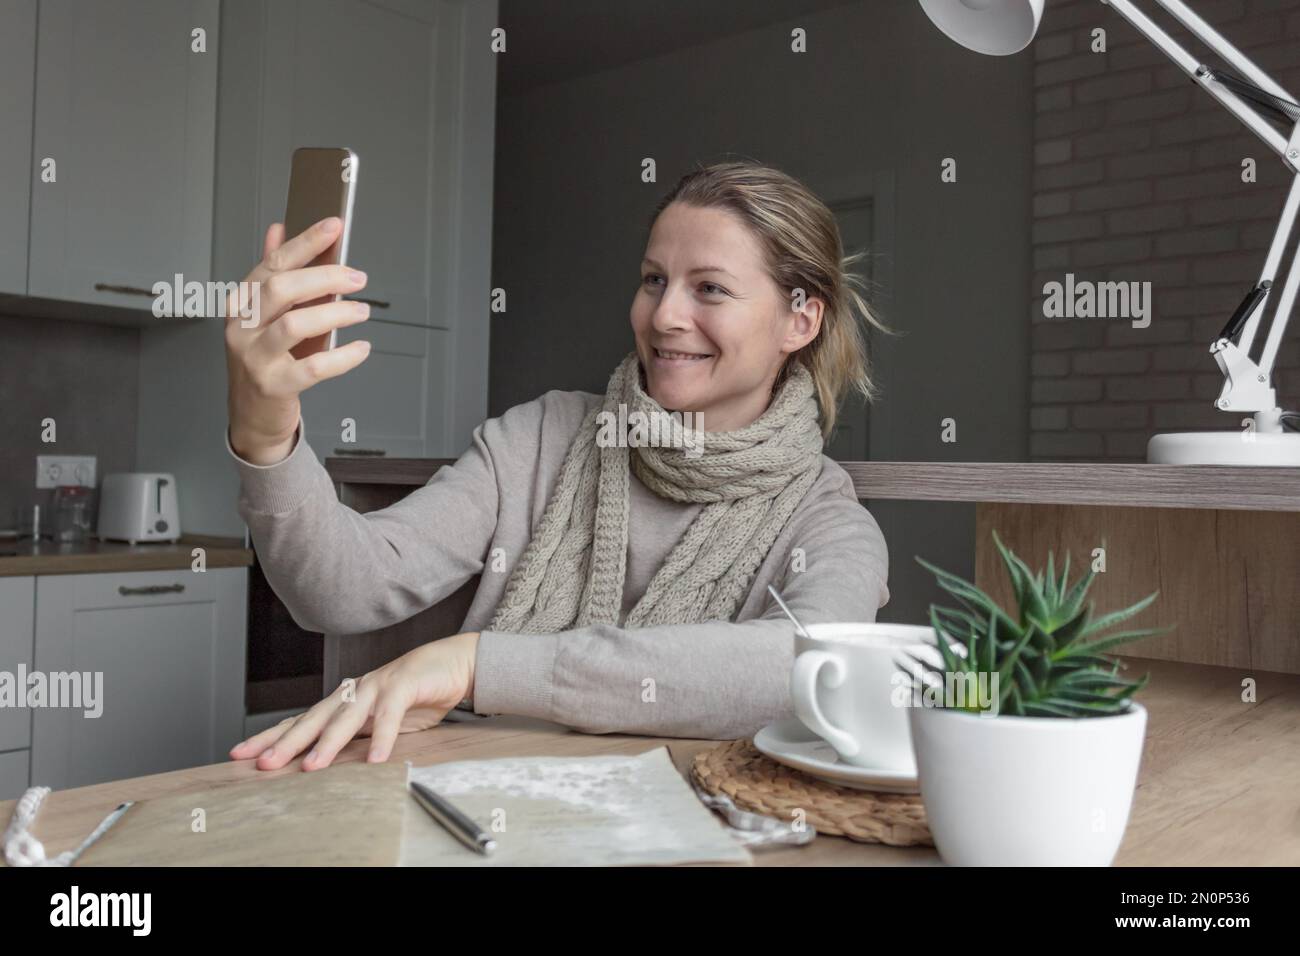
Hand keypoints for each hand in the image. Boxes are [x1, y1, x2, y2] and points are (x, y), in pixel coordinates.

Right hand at [224, 217, 373, 464]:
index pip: (273, 263)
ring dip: (335, 313)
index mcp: (241, 302)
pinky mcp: (273, 385)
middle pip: (282, 288)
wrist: (253, 415)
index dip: (305, 242)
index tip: (335, 225)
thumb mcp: (265, 314)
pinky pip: (313, 367)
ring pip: (295, 324)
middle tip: (357, 277)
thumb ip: (273, 273)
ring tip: (362, 310)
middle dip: (324, 276)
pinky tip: (361, 348)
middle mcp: (242, 327)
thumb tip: (279, 228)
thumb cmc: (265, 359)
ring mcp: (254, 357)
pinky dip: (343, 356)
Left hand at [229, 632, 480, 770]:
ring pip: (347, 716)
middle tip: (264, 764)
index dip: (270, 737)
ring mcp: (377, 686)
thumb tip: (325, 763)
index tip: (239, 754)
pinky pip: (390, 714)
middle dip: (287, 742)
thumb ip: (356, 738)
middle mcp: (354, 691)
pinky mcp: (404, 684)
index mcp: (344, 701)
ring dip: (328, 742)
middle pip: (314, 718)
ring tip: (312, 766)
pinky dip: (382, 736)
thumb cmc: (415, 694)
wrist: (453, 663)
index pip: (300, 720)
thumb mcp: (379, 722)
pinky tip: (375, 759)